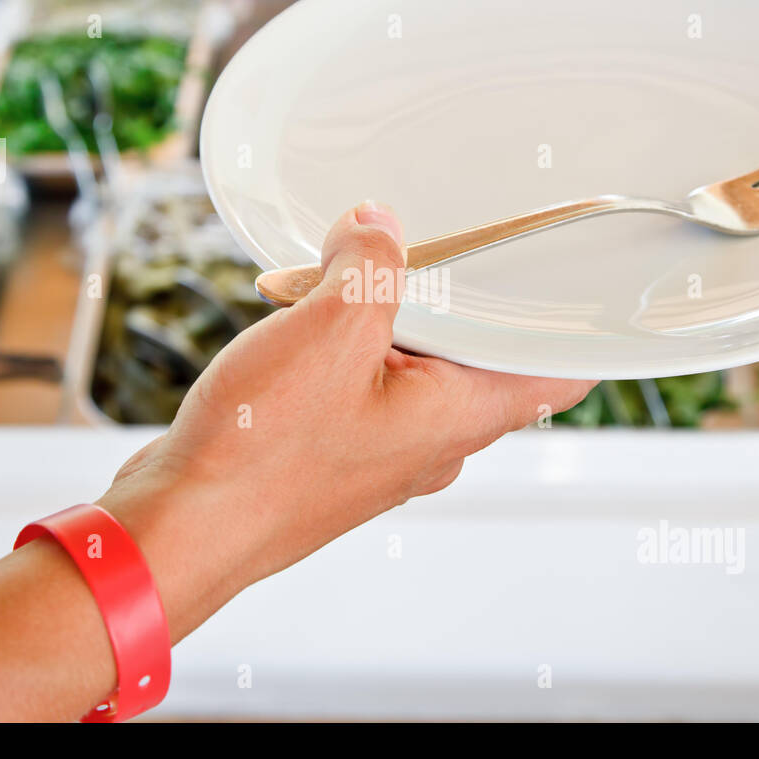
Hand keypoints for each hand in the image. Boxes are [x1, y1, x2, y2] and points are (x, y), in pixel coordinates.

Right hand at [100, 202, 595, 641]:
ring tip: (339, 276)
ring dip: (382, 317)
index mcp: (461, 416)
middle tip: (420, 243)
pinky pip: (357, 383)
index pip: (560, 374)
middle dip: (450, 295)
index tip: (571, 271)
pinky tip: (297, 319)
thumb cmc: (264, 452)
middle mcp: (433, 442)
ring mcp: (381, 451)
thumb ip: (370, 266)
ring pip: (409, 365)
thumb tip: (376, 230)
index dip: (576, 323)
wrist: (181, 528)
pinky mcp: (332, 452)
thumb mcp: (332, 330)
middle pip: (476, 355)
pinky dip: (340, 346)